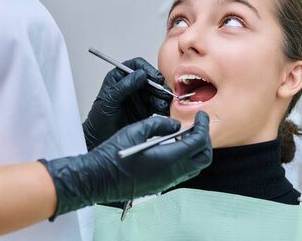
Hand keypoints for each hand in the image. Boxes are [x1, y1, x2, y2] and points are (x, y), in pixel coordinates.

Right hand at [41, 111, 211, 217]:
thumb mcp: (136, 130)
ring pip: (194, 167)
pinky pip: (181, 172)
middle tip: (197, 125)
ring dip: (195, 150)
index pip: (199, 142)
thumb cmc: (112, 155)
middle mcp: (171, 173)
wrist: (97, 178)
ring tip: (184, 134)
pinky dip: (184, 158)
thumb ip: (159, 124)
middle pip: (203, 158)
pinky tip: (172, 147)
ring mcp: (166, 182)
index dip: (204, 126)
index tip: (202, 116)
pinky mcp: (159, 185)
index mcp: (169, 159)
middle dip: (204, 140)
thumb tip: (174, 125)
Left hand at [82, 57, 171, 150]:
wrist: (100, 138)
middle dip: (158, 85)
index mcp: (119, 78)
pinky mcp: (145, 109)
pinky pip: (157, 104)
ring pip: (156, 92)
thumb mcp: (109, 100)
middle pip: (150, 78)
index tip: (155, 78)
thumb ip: (124, 86)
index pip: (136, 66)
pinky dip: (162, 107)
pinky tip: (163, 110)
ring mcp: (139, 97)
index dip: (148, 69)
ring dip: (161, 97)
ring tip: (162, 104)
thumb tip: (140, 74)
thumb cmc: (99, 119)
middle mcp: (131, 85)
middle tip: (163, 92)